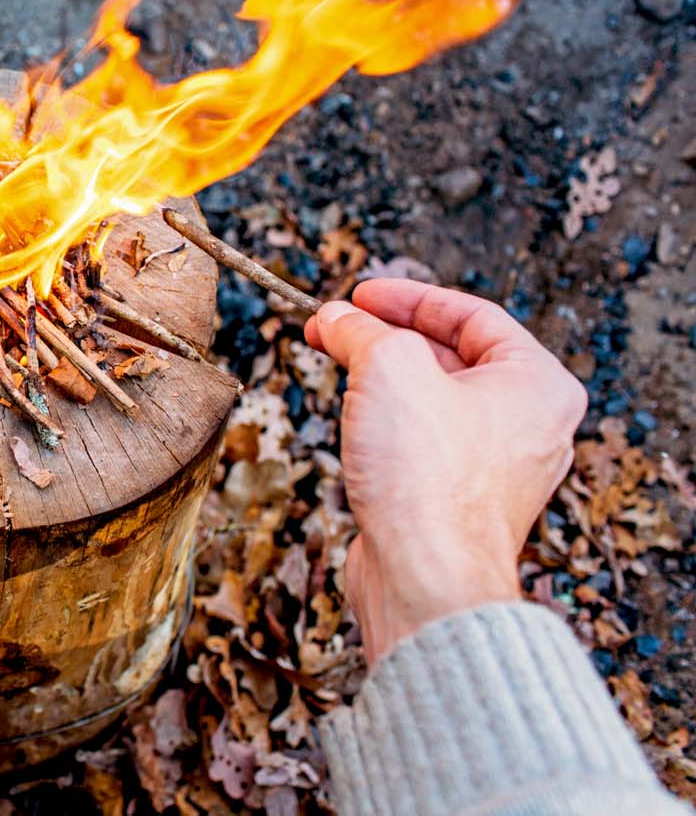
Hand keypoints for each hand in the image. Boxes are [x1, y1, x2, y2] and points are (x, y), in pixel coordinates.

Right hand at [304, 279, 585, 662]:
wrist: (425, 576)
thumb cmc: (428, 479)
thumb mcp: (388, 366)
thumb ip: (359, 330)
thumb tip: (332, 318)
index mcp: (539, 385)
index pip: (473, 315)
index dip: (408, 298)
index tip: (360, 295)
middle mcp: (530, 427)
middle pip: (452, 357)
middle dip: (388, 337)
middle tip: (338, 326)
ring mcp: (497, 468)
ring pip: (435, 402)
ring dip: (384, 380)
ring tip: (338, 366)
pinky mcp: (461, 502)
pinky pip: (425, 444)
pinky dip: (389, 423)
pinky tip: (354, 421)